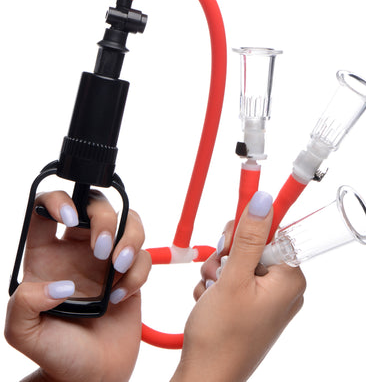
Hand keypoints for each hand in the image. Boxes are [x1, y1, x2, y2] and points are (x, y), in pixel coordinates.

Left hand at [5, 190, 150, 381]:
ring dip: (129, 240)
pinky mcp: (130, 270)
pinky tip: (122, 297)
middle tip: (102, 252)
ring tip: (119, 271)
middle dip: (104, 219)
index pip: (47, 207)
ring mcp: (106, 258)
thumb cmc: (58, 352)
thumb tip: (58, 283)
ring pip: (127, 221)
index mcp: (46, 254)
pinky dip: (138, 273)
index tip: (69, 218)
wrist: (94, 373)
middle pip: (95, 204)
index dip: (58, 200)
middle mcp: (77, 250)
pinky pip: (143, 254)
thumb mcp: (23, 333)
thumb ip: (24, 303)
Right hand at [172, 191, 305, 381]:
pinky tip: (212, 299)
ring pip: (240, 259)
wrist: (206, 376)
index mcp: (290, 278)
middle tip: (219, 272)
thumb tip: (263, 201)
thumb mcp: (233, 279)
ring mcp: (267, 296)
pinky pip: (235, 277)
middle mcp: (283, 286)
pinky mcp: (252, 303)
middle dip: (229, 253)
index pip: (276, 231)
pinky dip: (219, 283)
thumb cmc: (221, 337)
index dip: (250, 229)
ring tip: (212, 291)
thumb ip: (248, 237)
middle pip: (255, 244)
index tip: (233, 234)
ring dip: (219, 269)